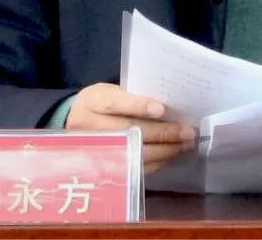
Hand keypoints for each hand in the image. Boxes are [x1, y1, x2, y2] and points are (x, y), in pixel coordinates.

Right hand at [66, 83, 195, 173]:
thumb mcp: (110, 91)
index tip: (161, 110)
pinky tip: (172, 155)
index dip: (138, 106)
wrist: (73, 124)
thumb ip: (132, 97)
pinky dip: (157, 163)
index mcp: (92, 102)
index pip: (115, 104)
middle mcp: (89, 128)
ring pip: (134, 153)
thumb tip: (168, 108)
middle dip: (162, 133)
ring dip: (165, 151)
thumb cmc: (100, 103)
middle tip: (188, 132)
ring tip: (186, 145)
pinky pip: (134, 168)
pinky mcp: (103, 169)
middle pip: (129, 132)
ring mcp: (95, 151)